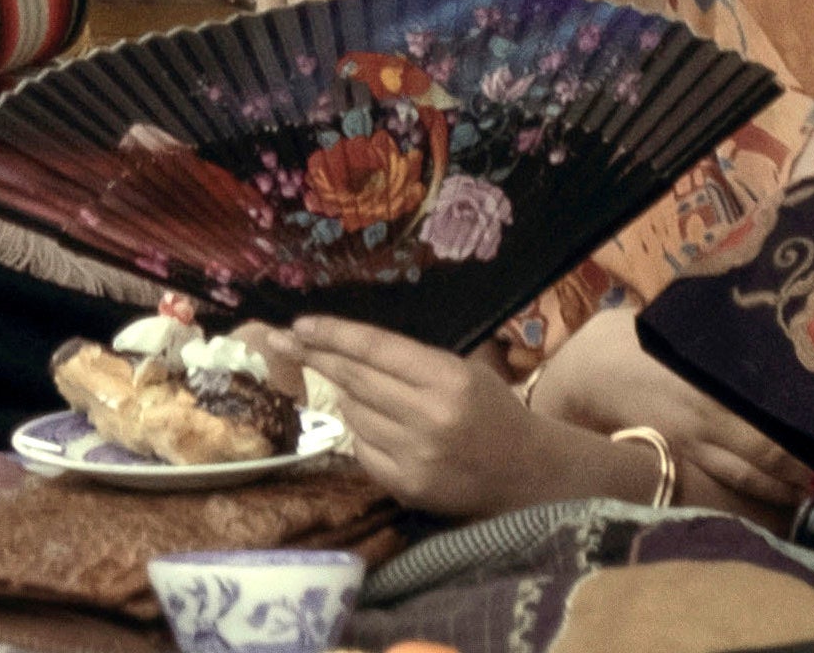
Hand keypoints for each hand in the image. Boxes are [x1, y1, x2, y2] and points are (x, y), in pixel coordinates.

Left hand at [256, 316, 655, 518]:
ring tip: (379, 399)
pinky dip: (364, 435)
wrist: (529, 475)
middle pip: (354, 380)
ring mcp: (417, 457)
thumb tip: (338, 346)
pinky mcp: (408, 487)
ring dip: (351, 400)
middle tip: (284, 341)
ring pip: (353, 414)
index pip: (374, 349)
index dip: (332, 334)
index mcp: (447, 379)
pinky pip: (361, 449)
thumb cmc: (491, 411)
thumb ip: (407, 361)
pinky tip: (386, 432)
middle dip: (316, 357)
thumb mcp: (461, 370)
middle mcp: (430, 418)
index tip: (299, 325)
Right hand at [530, 308, 813, 510]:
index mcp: (708, 389)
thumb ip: (711, 343)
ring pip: (753, 478)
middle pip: (771, 457)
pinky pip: (728, 483)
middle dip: (807, 467)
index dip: (807, 436)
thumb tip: (755, 329)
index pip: (770, 423)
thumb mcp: (670, 330)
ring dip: (788, 486)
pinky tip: (782, 492)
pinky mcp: (678, 462)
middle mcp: (707, 424)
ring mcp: (692, 449)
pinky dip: (759, 490)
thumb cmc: (623, 341)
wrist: (576, 380)